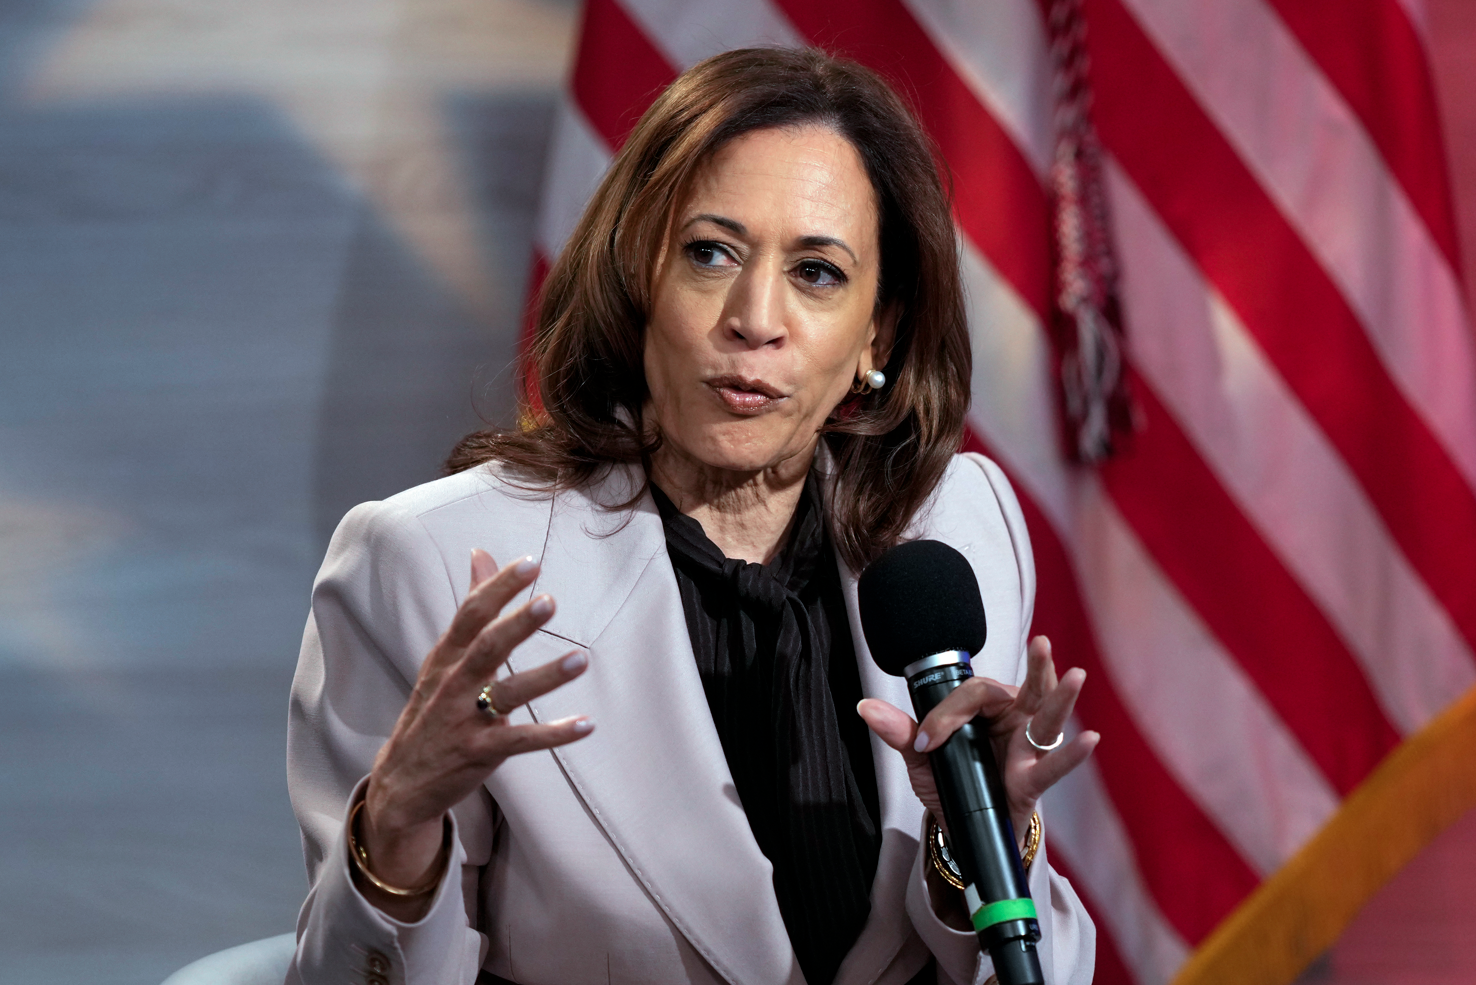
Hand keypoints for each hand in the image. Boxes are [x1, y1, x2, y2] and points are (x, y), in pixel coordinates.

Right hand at [359, 549, 593, 917]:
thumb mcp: (444, 658)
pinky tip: (587, 724)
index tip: (531, 564)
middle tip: (550, 601)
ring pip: (508, 694)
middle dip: (517, 625)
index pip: (470, 615)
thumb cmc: (432, 707)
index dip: (498, 589)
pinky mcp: (480, 753)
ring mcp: (464, 720)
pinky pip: (522, 741)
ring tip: (581, 659)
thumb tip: (481, 553)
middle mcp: (452, 685)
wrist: (402, 781)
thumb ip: (471, 607)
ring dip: (545, 677)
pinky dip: (554, 734)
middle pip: (486, 649)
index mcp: (445, 657)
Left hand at [858, 636, 1098, 847]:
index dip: (948, 714)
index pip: (973, 694)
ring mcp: (1027, 749)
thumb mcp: (922, 758)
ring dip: (1061, 698)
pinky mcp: (1032, 780)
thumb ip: (902, 731)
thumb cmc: (952, 784)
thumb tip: (865, 707)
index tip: (927, 741)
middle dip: (1036, 665)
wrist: (961, 830)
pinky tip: (1090, 740)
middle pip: (1025, 689)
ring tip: (1075, 676)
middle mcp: (1014, 721)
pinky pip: (1053, 765)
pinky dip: (1072, 755)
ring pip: (1047, 718)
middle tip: (1041, 643)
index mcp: (987, 710)